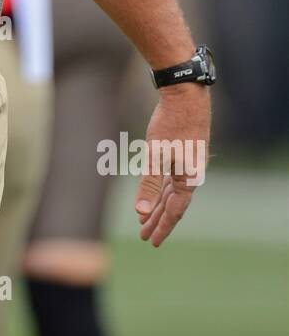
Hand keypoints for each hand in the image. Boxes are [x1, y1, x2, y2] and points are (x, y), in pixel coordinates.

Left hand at [134, 86, 210, 247]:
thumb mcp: (156, 156)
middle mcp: (192, 174)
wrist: (185, 94)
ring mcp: (189, 163)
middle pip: (173, 204)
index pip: (174, 211)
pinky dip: (163, 188)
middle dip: (157, 220)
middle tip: (144, 236)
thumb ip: (149, 184)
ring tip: (145, 218)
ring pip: (172, 191)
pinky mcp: (185, 152)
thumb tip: (142, 212)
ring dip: (159, 204)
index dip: (161, 227)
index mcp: (189, 179)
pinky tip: (156, 192)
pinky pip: (173, 178)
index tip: (150, 241)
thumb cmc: (171, 124)